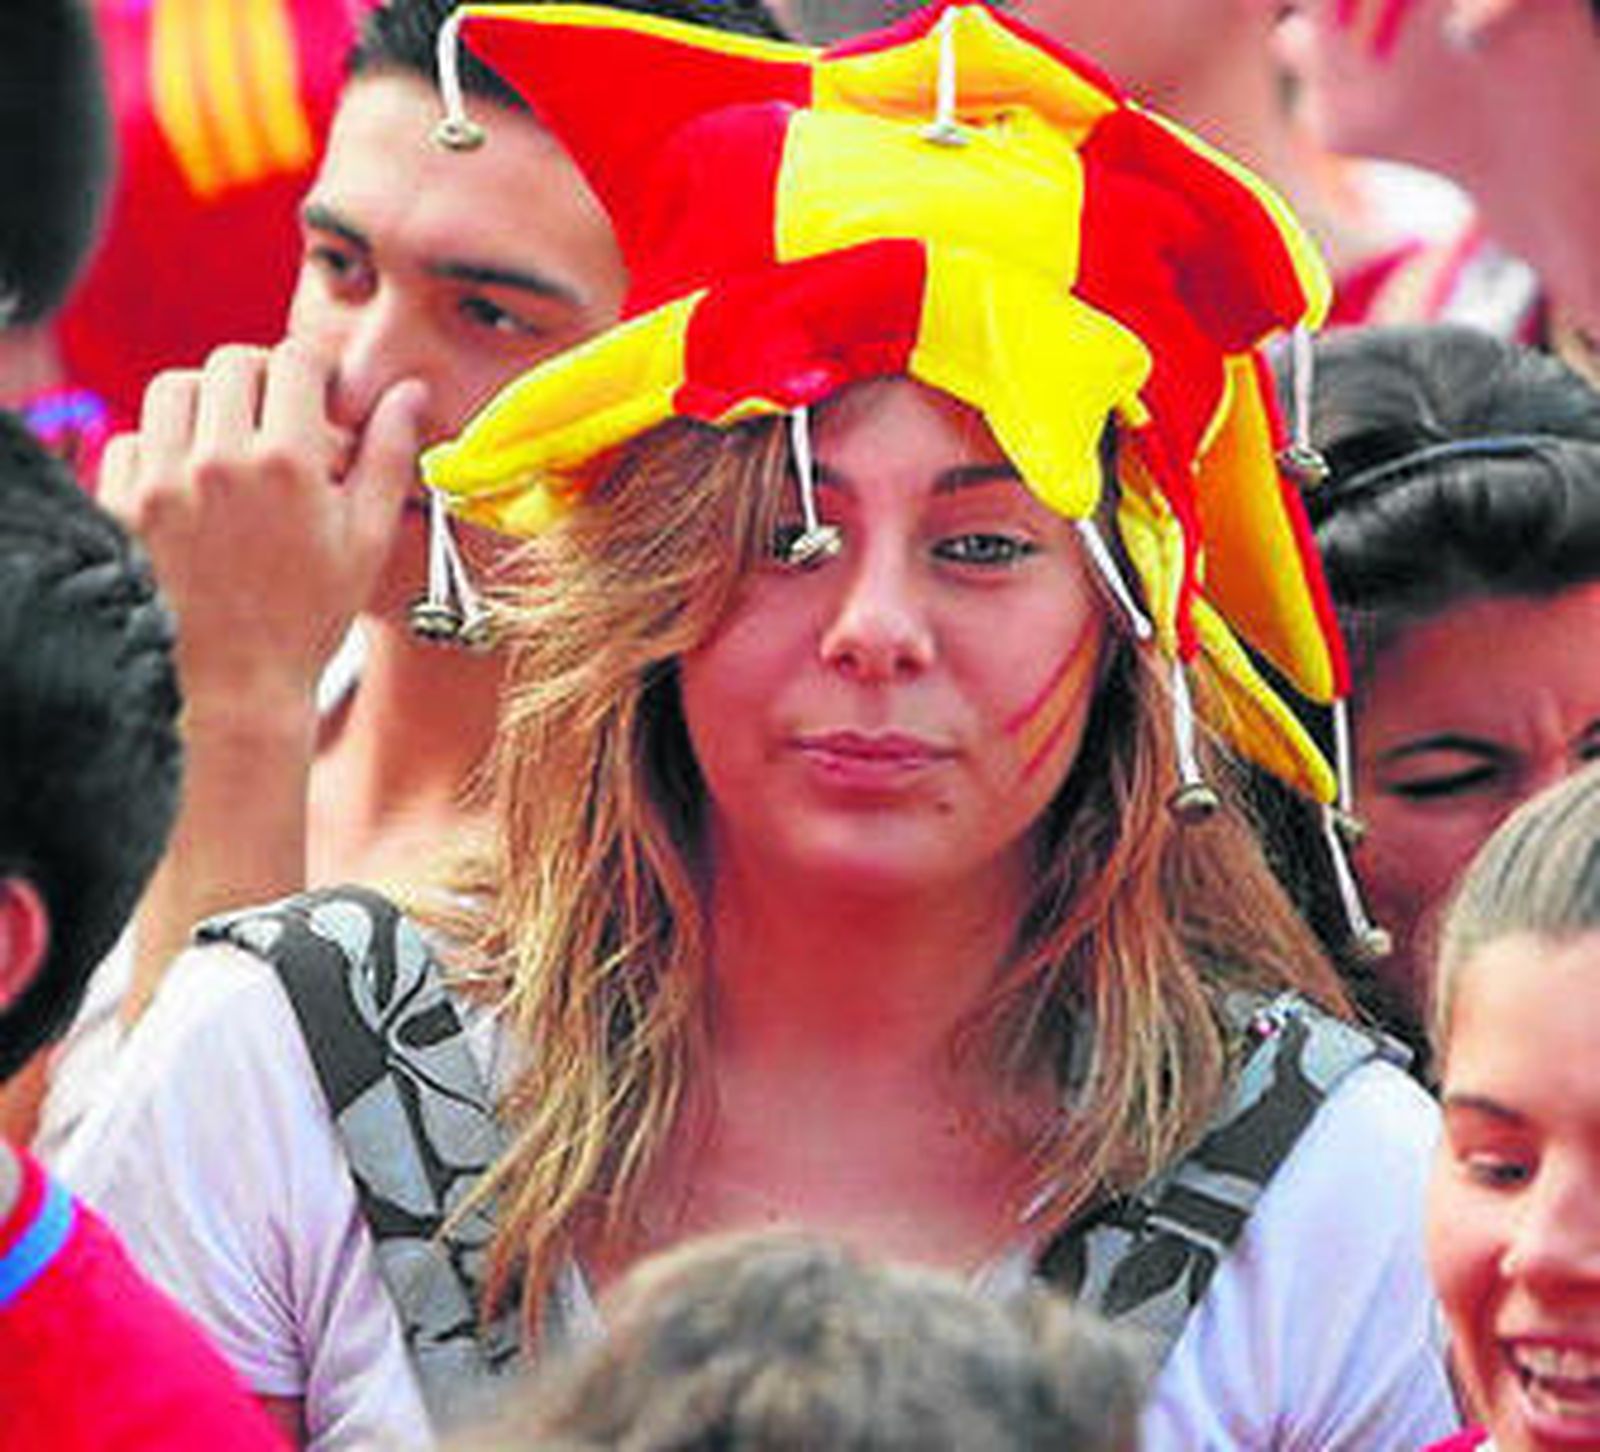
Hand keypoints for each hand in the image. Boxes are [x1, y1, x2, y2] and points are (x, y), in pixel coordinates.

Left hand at [99, 340, 426, 715]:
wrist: (235, 687)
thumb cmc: (308, 618)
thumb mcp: (366, 538)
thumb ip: (388, 455)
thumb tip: (410, 393)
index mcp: (289, 464)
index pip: (295, 361)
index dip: (313, 370)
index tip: (319, 392)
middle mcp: (218, 462)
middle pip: (230, 364)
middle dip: (261, 380)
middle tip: (278, 417)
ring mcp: (162, 482)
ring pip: (175, 390)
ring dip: (206, 404)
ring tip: (231, 445)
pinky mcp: (122, 505)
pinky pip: (133, 439)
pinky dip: (162, 447)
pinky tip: (192, 484)